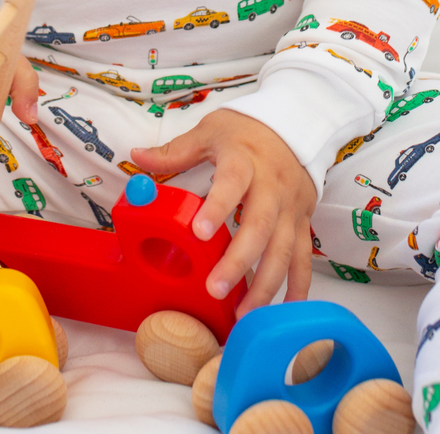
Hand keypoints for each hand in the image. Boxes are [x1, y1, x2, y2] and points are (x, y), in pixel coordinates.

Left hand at [131, 109, 316, 316]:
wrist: (295, 125)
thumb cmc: (247, 131)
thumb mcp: (210, 131)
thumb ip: (175, 150)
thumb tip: (136, 156)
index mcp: (244, 161)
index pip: (232, 184)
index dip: (217, 207)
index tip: (199, 232)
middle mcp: (271, 188)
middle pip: (259, 227)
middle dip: (238, 261)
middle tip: (215, 288)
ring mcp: (290, 208)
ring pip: (283, 250)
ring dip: (265, 284)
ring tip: (243, 313)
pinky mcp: (302, 222)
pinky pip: (303, 258)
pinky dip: (297, 287)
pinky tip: (285, 310)